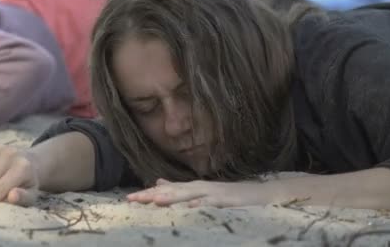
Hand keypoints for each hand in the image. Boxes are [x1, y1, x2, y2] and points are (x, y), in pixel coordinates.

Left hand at [127, 178, 271, 207]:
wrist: (260, 193)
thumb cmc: (229, 195)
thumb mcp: (201, 192)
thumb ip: (179, 188)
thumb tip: (157, 182)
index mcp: (193, 188)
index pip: (166, 190)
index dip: (148, 194)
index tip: (129, 199)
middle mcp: (200, 188)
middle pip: (172, 191)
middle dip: (152, 195)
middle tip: (133, 199)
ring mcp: (213, 193)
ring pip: (189, 195)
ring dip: (172, 197)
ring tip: (155, 201)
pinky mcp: (227, 200)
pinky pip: (212, 203)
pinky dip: (202, 204)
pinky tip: (192, 208)